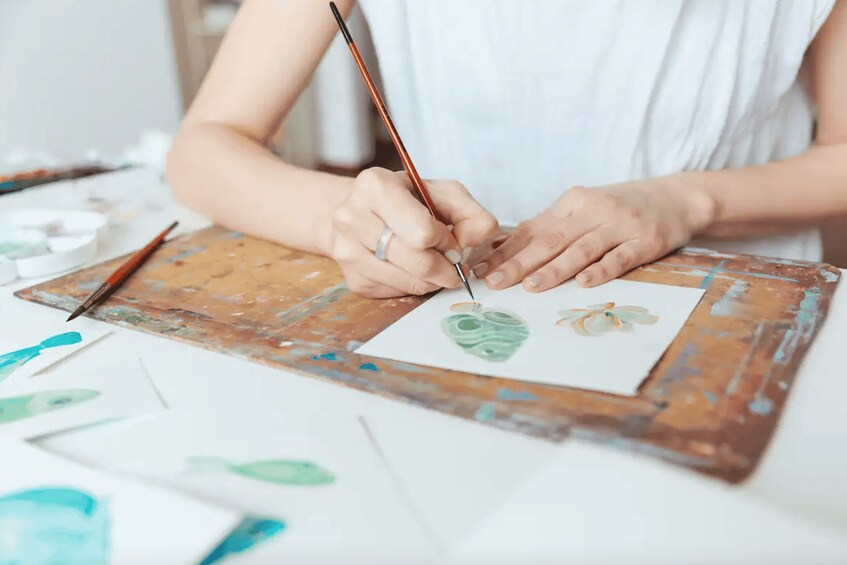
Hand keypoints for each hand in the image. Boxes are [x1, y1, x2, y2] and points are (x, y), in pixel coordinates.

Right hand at [329, 167, 498, 297]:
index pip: (422, 232)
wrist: (362, 211)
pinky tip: (413, 268)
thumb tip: (481, 236)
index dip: (446, 241)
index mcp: (375, 186)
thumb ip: (471, 213)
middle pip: (418, 262)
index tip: (451, 240)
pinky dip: (415, 285)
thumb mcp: (442, 193)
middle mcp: (352, 217)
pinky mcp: (354, 280)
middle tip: (454, 263)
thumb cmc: (406, 200)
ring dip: (434, 279)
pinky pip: (398, 293)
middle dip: (446, 266)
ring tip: (436, 264)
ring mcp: (347, 251)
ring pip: (410, 282)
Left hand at [473, 176, 714, 291]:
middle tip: (494, 282)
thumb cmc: (618, 209)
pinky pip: (620, 257)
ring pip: (581, 249)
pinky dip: (601, 269)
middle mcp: (592, 211)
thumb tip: (501, 250)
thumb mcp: (582, 211)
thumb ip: (547, 229)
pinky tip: (584, 282)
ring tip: (531, 286)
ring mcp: (620, 225)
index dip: (504, 251)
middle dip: (519, 263)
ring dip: (554, 269)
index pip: (532, 230)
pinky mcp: (645, 241)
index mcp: (571, 204)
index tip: (480, 268)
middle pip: (550, 240)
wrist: (675, 198)